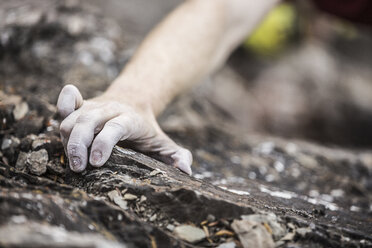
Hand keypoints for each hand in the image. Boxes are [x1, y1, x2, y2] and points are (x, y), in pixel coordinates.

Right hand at [56, 84, 191, 174]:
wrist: (136, 100)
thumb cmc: (148, 129)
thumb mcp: (165, 143)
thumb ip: (178, 156)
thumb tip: (186, 171)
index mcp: (130, 120)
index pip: (115, 127)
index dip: (104, 143)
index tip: (97, 163)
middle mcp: (109, 110)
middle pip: (88, 122)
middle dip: (78, 145)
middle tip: (79, 168)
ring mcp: (94, 107)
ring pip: (72, 118)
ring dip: (67, 140)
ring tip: (73, 162)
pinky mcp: (82, 106)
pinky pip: (67, 101)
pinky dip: (62, 106)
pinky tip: (63, 120)